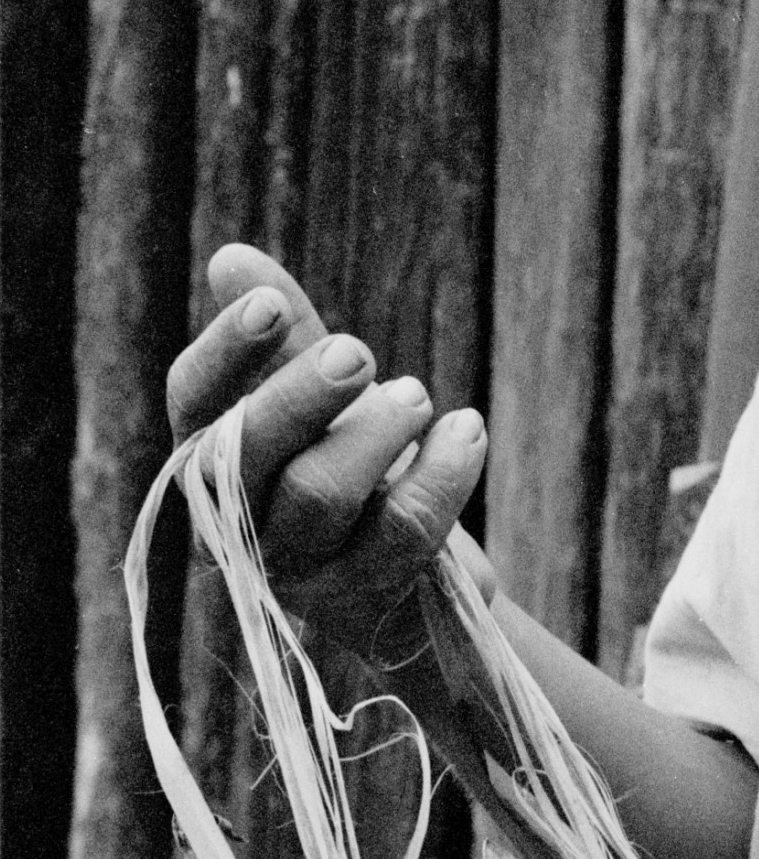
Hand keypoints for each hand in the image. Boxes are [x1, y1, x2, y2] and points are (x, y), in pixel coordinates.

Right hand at [167, 246, 491, 662]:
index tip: (271, 304)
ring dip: (377, 431)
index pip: (192, 400)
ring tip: (418, 396)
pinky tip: (466, 430)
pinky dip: (442, 471)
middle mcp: (238, 521)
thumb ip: (285, 338)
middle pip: (250, 451)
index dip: (226, 351)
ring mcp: (299, 569)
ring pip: (321, 493)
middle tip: (359, 350)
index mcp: (211, 459)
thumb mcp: (323, 404)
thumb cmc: (355, 476)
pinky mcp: (364, 601)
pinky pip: (403, 530)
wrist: (417, 587)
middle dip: (304, 392)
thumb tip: (230, 257)